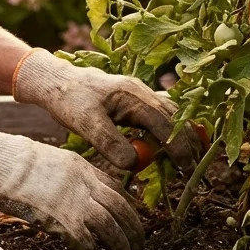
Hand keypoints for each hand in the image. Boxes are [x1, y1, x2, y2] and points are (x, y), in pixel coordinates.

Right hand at [0, 118, 143, 249]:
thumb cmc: (14, 160)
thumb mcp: (51, 159)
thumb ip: (68, 174)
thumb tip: (73, 187)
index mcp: (82, 167)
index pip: (115, 187)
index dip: (128, 204)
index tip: (133, 215)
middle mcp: (84, 184)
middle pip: (119, 208)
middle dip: (133, 227)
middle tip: (138, 242)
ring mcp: (74, 202)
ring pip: (109, 226)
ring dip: (120, 243)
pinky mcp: (61, 221)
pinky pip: (86, 241)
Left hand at [13, 49, 202, 170]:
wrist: (57, 81)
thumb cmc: (69, 100)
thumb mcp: (85, 123)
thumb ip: (109, 142)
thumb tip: (135, 164)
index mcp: (133, 95)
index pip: (165, 123)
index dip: (177, 147)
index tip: (185, 168)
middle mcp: (142, 92)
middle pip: (175, 118)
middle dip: (187, 143)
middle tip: (193, 168)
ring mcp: (141, 94)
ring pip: (171, 115)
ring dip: (181, 136)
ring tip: (188, 160)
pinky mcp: (136, 100)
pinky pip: (161, 114)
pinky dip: (170, 129)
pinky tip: (172, 146)